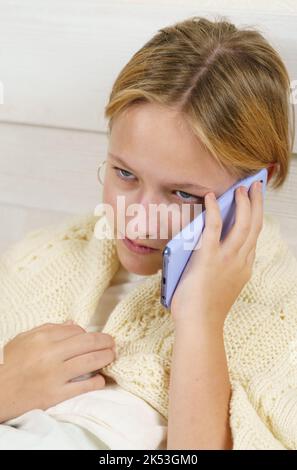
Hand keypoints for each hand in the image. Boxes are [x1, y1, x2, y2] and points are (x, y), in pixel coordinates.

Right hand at [0, 322, 115, 422]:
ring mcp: (54, 375)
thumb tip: (72, 324)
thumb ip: (49, 329)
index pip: (76, 330)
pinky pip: (83, 386)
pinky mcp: (55, 394)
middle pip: (88, 343)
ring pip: (90, 362)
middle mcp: (50, 354)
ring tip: (111, 356)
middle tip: (113, 342)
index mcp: (43, 338)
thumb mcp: (24, 339)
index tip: (93, 337)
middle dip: (105, 341)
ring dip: (105, 358)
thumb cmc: (9, 364)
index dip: (88, 333)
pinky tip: (100, 379)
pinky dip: (96, 382)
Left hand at [170, 181, 263, 328]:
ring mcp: (227, 258)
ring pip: (243, 223)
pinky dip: (215, 209)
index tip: (255, 205)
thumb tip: (207, 247)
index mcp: (244, 268)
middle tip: (256, 187)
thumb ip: (220, 267)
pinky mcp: (210, 257)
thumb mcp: (220, 285)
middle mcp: (241, 261)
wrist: (198, 324)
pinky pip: (215, 227)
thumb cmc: (203, 309)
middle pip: (254, 226)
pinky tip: (212, 197)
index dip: (256, 218)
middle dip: (257, 204)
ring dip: (244, 202)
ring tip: (242, 188)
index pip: (253, 238)